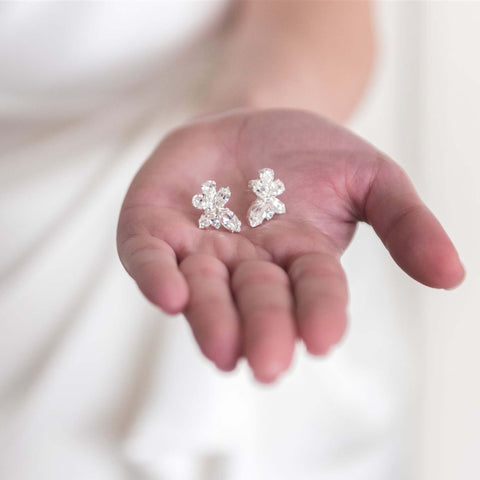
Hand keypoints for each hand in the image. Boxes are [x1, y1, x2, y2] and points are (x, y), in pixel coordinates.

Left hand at [117, 109, 463, 381]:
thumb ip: (404, 222)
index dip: (319, 312)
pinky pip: (150, 255)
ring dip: (211, 318)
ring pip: (204, 290)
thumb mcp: (369, 176)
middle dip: (263, 329)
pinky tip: (169, 293)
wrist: (251, 120)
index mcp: (300, 259)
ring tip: (221, 348)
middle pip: (257, 301)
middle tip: (268, 364)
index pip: (314, 291)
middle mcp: (249, 265)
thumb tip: (451, 273)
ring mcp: (201, 249)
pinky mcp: (157, 228)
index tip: (322, 339)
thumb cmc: (310, 154)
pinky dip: (156, 274)